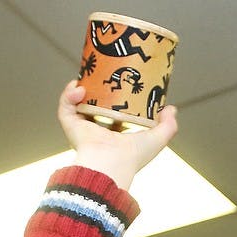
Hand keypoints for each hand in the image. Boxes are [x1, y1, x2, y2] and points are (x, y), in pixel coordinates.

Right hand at [58, 80, 177, 189]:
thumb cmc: (134, 155)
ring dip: (79, 88)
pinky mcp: (70, 126)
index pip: (114, 113)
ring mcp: (83, 128)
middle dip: (94, 88)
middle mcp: (98, 131)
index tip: (120, 82)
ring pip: (76, 103)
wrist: (112, 163)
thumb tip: (171, 108)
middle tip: (101, 73)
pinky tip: (78, 87)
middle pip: (93, 104)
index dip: (116, 97)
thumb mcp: (158, 138)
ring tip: (87, 77)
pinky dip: (68, 94)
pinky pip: (65, 106)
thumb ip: (169, 125)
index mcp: (117, 135)